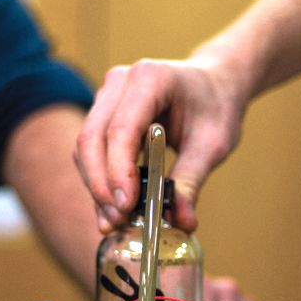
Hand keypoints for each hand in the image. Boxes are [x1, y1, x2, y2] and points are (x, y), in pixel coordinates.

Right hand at [74, 55, 249, 233]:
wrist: (213, 84)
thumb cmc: (215, 105)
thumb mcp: (213, 144)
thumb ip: (191, 181)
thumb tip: (180, 222)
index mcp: (151, 79)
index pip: (121, 129)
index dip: (118, 171)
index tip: (126, 206)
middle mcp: (120, 82)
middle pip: (92, 139)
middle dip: (101, 184)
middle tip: (118, 220)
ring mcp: (106, 96)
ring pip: (85, 147)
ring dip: (96, 186)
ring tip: (116, 219)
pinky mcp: (101, 113)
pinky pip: (90, 151)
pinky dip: (98, 180)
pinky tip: (112, 206)